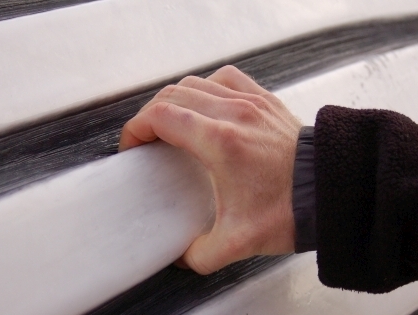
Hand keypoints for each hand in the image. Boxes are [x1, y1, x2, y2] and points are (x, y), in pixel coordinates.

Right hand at [119, 65, 301, 273]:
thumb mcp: (239, 242)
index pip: (161, 115)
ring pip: (196, 82)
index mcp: (220, 142)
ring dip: (175, 99)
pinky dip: (207, 86)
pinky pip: (226, 78)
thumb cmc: (292, 208)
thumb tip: (182, 255)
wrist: (331, 190)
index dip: (136, 128)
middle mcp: (233, 113)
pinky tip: (206, 101)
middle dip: (149, 114)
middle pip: (172, 95)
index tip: (133, 144)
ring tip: (170, 120)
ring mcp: (250, 102)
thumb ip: (200, 254)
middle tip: (146, 136)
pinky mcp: (264, 100)